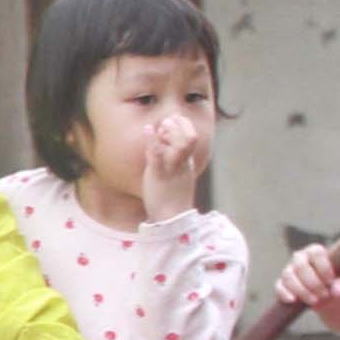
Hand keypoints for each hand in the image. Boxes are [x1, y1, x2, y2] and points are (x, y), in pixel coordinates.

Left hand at [139, 103, 209, 220]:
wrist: (171, 219)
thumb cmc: (170, 196)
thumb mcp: (174, 175)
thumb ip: (171, 158)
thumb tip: (163, 141)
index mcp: (187, 163)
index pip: (192, 138)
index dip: (184, 126)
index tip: (171, 123)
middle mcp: (183, 163)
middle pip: (191, 138)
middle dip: (181, 125)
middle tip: (168, 121)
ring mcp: (173, 169)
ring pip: (181, 145)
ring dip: (171, 131)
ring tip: (163, 125)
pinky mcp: (160, 175)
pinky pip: (158, 155)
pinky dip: (152, 140)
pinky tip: (147, 129)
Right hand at [275, 241, 339, 311]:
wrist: (328, 295)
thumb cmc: (337, 283)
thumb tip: (338, 291)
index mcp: (315, 252)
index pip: (316, 253)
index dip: (323, 266)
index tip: (330, 281)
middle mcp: (300, 259)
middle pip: (301, 266)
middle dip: (312, 282)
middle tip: (324, 294)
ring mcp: (289, 271)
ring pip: (289, 276)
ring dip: (301, 290)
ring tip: (314, 301)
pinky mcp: (282, 284)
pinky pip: (279, 287)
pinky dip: (284, 293)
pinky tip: (293, 300)